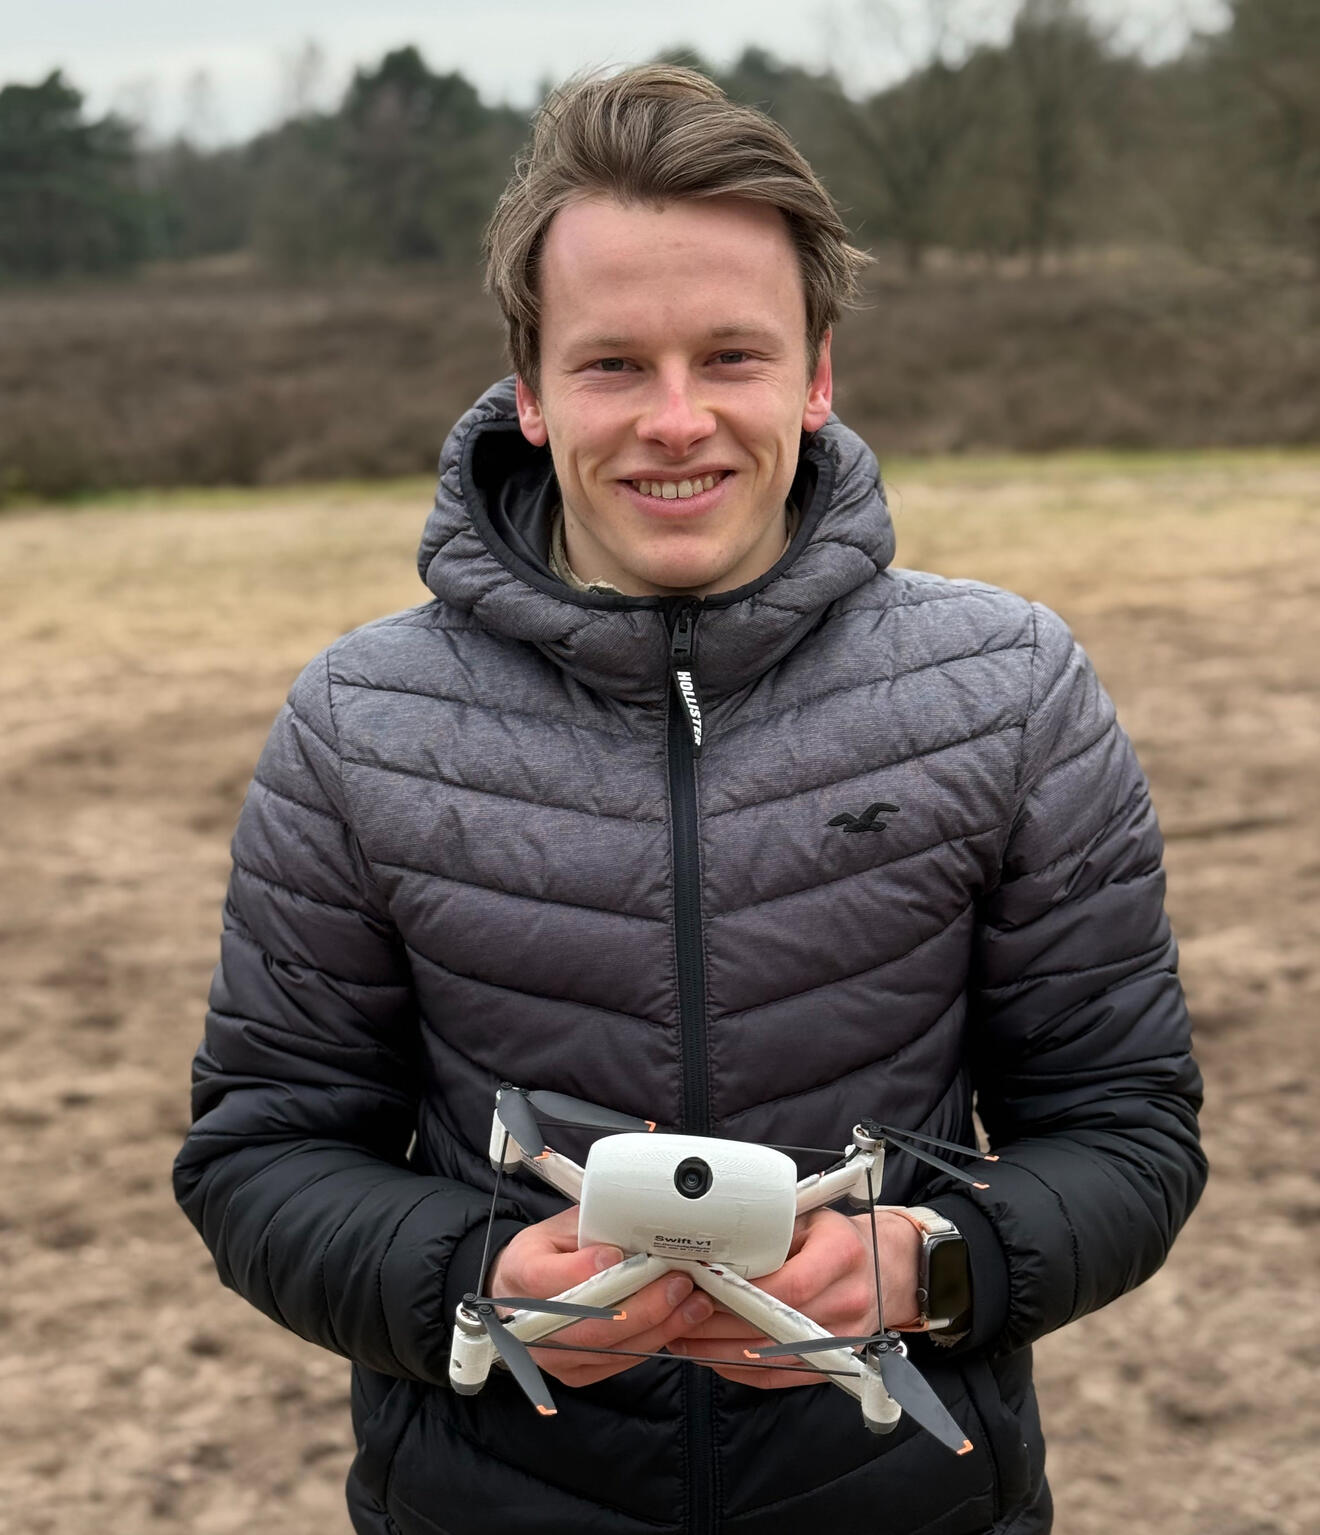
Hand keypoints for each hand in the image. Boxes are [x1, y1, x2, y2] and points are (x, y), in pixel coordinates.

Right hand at [486, 1207, 714, 1387]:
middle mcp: (530, 1324)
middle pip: (589, 1323)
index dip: (580, 1270)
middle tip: (678, 1283)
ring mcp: (553, 1355)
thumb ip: (593, 1226)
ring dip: (658, 1326)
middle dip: (641, 1304)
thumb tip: (637, 1227)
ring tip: (693, 1304)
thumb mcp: (561, 1227)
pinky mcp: (575, 1373)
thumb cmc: (547, 1253)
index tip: (615, 1255)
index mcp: (520, 1274)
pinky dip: (652, 1342)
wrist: (524, 1291)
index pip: (545, 1277)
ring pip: (610, 1348)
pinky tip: (678, 1322)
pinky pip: (619, 1362)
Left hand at [665, 1208, 920, 1388]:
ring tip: (679, 1333)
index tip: (702, 1284)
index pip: (791, 1284)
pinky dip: (738, 1369)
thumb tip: (716, 1237)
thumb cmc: (837, 1238)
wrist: (886, 1268)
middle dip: (718, 1320)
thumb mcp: (811, 1216)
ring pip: (770, 1355)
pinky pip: (777, 1377)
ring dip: (718, 1348)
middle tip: (676, 1309)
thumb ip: (772, 1228)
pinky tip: (707, 1355)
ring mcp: (842, 1339)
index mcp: (843, 1254)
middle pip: (775, 1323)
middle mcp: (847, 1301)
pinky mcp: (830, 1364)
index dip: (743, 1291)